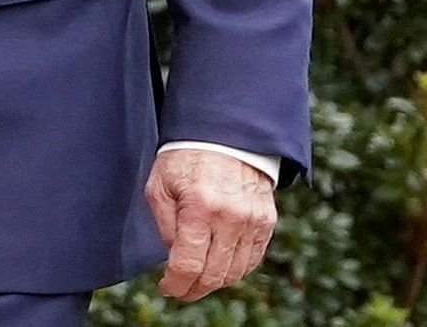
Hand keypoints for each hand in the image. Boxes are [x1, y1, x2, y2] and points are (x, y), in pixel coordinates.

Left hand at [147, 147, 277, 300]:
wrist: (224, 136)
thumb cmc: (184, 159)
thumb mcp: (160, 186)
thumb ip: (165, 225)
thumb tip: (173, 258)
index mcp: (200, 207)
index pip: (189, 264)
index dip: (176, 284)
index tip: (166, 288)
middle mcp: (231, 218)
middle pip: (214, 274)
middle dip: (193, 289)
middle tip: (179, 290)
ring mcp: (253, 221)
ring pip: (235, 272)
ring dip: (215, 282)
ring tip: (197, 280)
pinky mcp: (266, 221)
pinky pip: (252, 259)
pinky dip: (235, 270)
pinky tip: (219, 268)